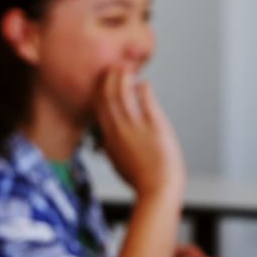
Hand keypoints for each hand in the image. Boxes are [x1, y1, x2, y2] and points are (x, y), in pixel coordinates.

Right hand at [94, 70, 185, 198]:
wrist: (158, 188)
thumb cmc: (140, 179)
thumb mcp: (117, 162)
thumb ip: (111, 147)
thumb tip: (107, 143)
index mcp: (109, 138)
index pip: (98, 108)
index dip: (99, 91)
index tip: (102, 81)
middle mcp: (119, 130)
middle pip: (107, 97)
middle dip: (108, 79)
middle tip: (113, 68)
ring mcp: (135, 126)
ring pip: (123, 94)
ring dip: (124, 78)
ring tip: (127, 69)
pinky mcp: (154, 125)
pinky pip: (145, 99)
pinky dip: (144, 88)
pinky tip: (145, 84)